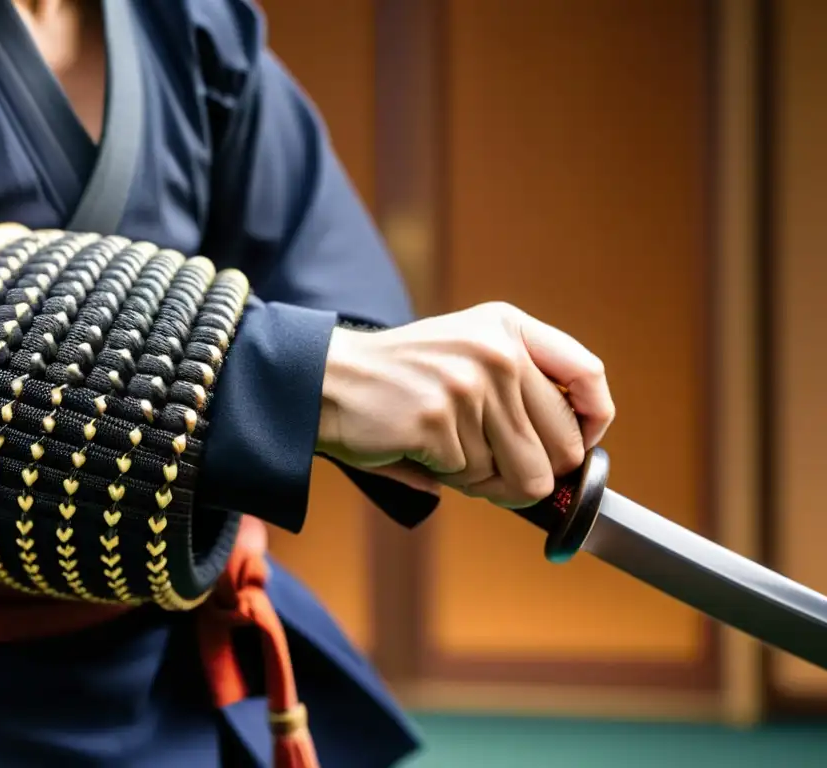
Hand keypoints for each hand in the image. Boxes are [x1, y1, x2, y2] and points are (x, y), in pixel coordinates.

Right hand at [317, 303, 614, 507]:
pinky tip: (424, 451)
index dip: (593, 423)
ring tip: (450, 452)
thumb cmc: (403, 380)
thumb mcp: (470, 353)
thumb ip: (522, 389)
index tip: (579, 447)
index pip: (587, 375)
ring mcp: (469, 384)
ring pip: (524, 475)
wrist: (329, 381)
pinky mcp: (439, 420)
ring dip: (490, 480)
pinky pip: (475, 480)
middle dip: (531, 471)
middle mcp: (497, 351)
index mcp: (509, 327)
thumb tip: (576, 458)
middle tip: (490, 463)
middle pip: (564, 448)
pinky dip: (453, 479)